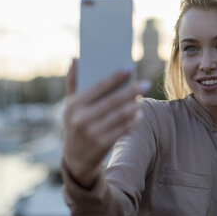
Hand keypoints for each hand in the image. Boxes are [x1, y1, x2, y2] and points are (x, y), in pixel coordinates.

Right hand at [62, 59, 149, 187]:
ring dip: (134, 106)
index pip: (98, 87)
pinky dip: (132, 121)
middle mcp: (81, 119)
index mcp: (73, 105)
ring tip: (143, 97)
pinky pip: (122, 130)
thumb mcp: (70, 104)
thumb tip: (75, 57)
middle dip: (131, 91)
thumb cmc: (75, 122)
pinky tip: (139, 114)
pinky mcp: (102, 145)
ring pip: (119, 116)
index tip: (130, 68)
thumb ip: (73, 81)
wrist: (75, 158)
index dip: (115, 77)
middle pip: (112, 101)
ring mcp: (92, 133)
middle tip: (146, 83)